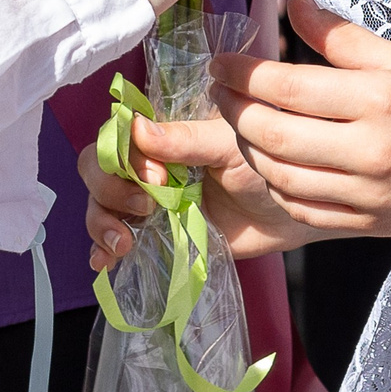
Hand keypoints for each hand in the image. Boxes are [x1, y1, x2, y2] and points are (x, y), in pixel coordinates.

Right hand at [79, 116, 317, 270]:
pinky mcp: (156, 234)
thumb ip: (188, 140)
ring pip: (100, 204)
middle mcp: (149, 164)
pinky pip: (115, 240)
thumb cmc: (268, 168)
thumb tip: (137, 129)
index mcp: (165, 132)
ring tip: (123, 243)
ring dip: (101, 221)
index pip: (117, 134)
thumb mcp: (232, 147)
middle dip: (110, 189)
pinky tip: (105, 262)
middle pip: (99, 167)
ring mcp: (150, 201)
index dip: (123, 155)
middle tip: (146, 206)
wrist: (292, 215)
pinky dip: (102, 250)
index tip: (156, 177)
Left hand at [211, 0, 390, 241]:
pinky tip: (272, 162)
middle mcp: (370, 151)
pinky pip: (302, 209)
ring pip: (280, 175)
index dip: (242, 74)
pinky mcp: (367, 223)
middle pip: (274, 134)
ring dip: (248, 148)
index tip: (221, 62)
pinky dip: (276, 185)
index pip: (288, 87)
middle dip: (233, 110)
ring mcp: (367, 194)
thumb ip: (342, 35)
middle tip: (220, 89)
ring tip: (242, 122)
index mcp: (380, 99)